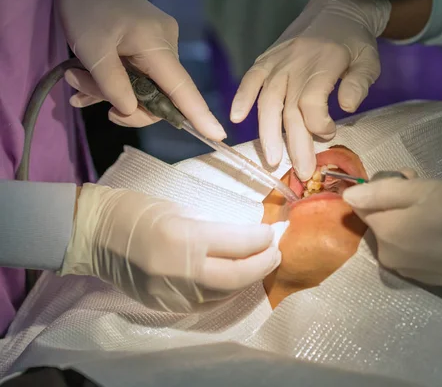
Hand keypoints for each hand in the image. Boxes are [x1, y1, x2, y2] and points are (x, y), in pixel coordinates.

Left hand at [55, 0, 225, 139]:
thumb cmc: (88, 7)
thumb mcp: (91, 49)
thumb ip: (112, 85)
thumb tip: (131, 112)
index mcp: (156, 46)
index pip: (182, 88)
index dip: (199, 114)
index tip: (217, 136)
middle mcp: (167, 47)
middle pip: (159, 95)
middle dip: (122, 103)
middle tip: (83, 93)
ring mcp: (161, 46)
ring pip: (145, 88)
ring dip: (110, 91)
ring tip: (77, 78)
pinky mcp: (151, 46)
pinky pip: (140, 75)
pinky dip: (115, 82)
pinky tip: (88, 78)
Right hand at [61, 184, 281, 311]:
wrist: (93, 236)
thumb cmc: (135, 210)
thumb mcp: (178, 208)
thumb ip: (212, 226)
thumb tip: (245, 234)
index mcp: (183, 237)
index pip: (237, 244)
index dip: (260, 239)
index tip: (270, 231)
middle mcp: (180, 270)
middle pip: (237, 276)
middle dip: (263, 263)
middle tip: (275, 252)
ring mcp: (172, 293)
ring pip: (225, 293)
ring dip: (248, 279)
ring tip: (261, 264)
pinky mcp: (165, 305)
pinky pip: (206, 302)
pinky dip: (227, 291)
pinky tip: (235, 279)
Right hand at [230, 0, 390, 179]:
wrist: (336, 10)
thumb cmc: (354, 42)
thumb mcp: (369, 60)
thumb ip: (359, 84)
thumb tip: (347, 107)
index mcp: (324, 62)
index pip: (311, 100)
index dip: (318, 123)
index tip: (329, 133)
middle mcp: (297, 62)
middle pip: (289, 108)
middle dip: (295, 143)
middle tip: (302, 171)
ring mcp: (278, 61)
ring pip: (268, 99)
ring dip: (267, 132)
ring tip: (273, 159)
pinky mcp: (267, 59)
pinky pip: (251, 79)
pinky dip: (242, 97)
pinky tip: (236, 118)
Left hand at [342, 172, 441, 334]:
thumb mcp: (426, 191)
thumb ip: (383, 191)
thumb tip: (348, 195)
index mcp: (384, 230)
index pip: (361, 202)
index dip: (381, 185)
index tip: (407, 178)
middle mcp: (385, 253)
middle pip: (377, 218)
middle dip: (394, 200)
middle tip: (426, 188)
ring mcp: (402, 268)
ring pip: (393, 231)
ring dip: (407, 216)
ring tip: (438, 207)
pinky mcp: (419, 275)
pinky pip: (407, 247)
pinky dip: (417, 234)